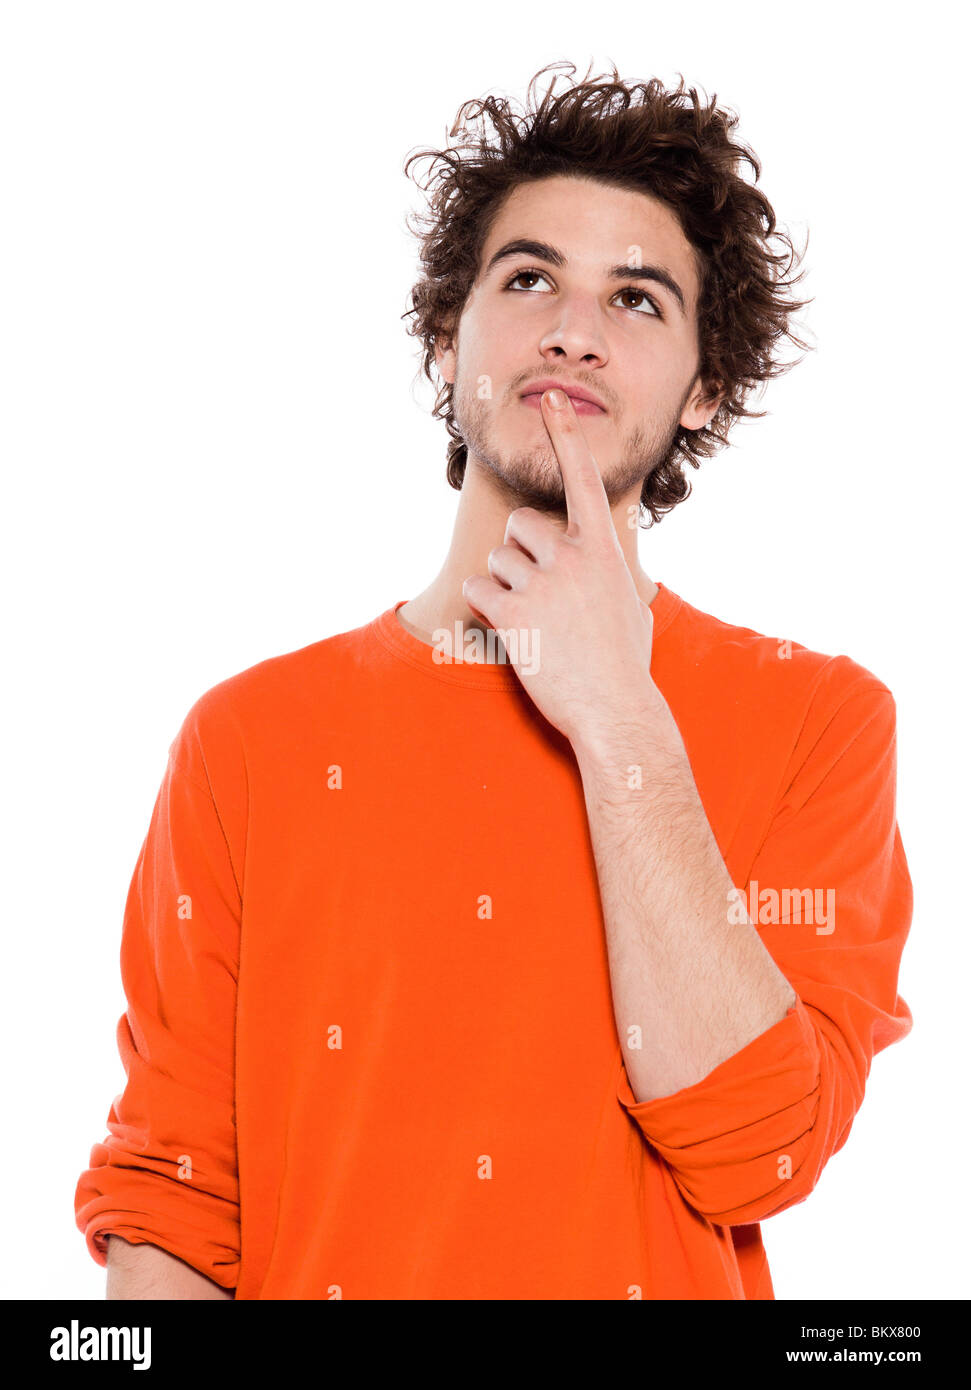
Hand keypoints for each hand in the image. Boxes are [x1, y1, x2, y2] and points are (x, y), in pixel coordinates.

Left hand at [462, 388, 660, 748]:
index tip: (552, 400)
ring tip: (536, 624)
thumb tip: (603, 567)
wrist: (616, 710)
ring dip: (505, 587)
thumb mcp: (632, 604)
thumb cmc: (626, 664)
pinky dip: (486, 608)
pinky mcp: (512, 614)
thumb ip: (610, 573)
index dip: (566, 436)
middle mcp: (571, 556)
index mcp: (602, 548)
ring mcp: (541, 583)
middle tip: (540, 596)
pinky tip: (513, 633)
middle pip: (519, 525)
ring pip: (497, 559)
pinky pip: (478, 589)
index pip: (582, 479)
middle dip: (520, 554)